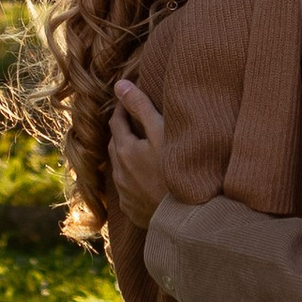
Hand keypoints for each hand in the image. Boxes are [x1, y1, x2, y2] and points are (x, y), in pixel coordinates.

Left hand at [109, 78, 169, 229]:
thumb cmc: (177, 169)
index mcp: (125, 150)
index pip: (116, 122)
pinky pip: (127, 190)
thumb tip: (120, 84)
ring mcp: (125, 194)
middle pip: (115, 145)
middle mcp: (119, 172)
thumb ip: (140, 106)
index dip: (122, 109)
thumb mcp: (162, 131)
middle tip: (134, 124)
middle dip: (121, 132)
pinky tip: (145, 180)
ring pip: (119, 169)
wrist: (186, 217)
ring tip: (141, 151)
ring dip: (126, 157)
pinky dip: (133, 180)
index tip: (128, 101)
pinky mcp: (132, 211)